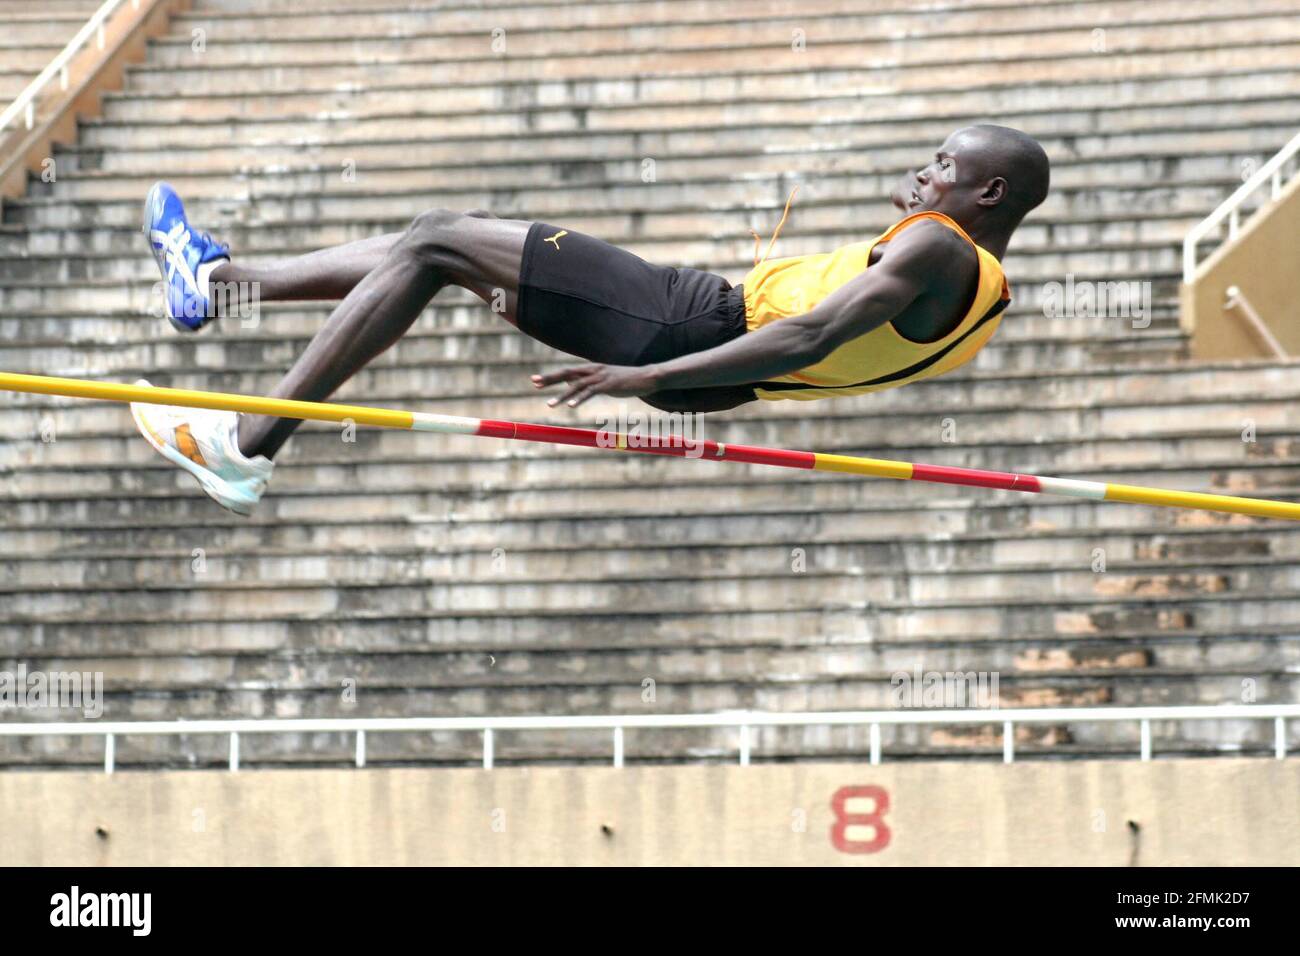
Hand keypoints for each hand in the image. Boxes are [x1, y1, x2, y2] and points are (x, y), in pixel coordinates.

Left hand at [531, 363, 659, 407]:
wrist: (646, 377)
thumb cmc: (626, 380)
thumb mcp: (603, 380)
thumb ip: (587, 382)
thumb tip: (571, 384)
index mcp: (591, 369)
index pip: (567, 371)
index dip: (551, 376)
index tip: (535, 381)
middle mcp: (593, 370)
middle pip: (567, 374)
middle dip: (550, 379)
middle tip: (534, 383)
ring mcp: (601, 377)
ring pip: (577, 385)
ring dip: (562, 396)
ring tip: (550, 404)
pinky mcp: (609, 385)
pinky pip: (591, 393)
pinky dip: (580, 399)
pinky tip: (572, 406)